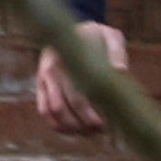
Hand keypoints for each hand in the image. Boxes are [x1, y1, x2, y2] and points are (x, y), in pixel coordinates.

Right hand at [29, 17, 129, 134]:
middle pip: (63, 108)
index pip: (76, 95)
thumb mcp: (109, 35)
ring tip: (90, 131)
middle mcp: (50, 70)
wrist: (73, 29)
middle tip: (101, 130)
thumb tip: (120, 71)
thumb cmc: (95, 35)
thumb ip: (116, 51)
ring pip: (52, 114)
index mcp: (66, 58)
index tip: (104, 124)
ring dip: (71, 128)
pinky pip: (44, 112)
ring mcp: (43, 79)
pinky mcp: (40, 86)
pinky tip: (74, 130)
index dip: (89, 115)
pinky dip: (58, 125)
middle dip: (83, 125)